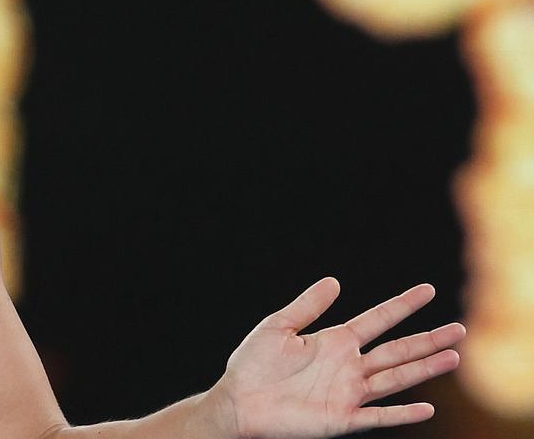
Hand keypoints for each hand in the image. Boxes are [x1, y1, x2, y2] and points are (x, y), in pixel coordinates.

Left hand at [206, 277, 463, 438]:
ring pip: (396, 378)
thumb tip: (334, 280)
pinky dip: (401, 414)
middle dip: (428, 339)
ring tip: (454, 356)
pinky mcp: (342, 419)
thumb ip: (307, 306)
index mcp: (335, 341)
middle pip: (397, 350)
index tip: (427, 289)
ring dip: (424, 369)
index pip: (377, 319)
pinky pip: (378, 416)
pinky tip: (426, 408)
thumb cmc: (253, 364)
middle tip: (460, 329)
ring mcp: (348, 393)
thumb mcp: (278, 327)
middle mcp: (348, 366)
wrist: (239, 401)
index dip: (402, 305)